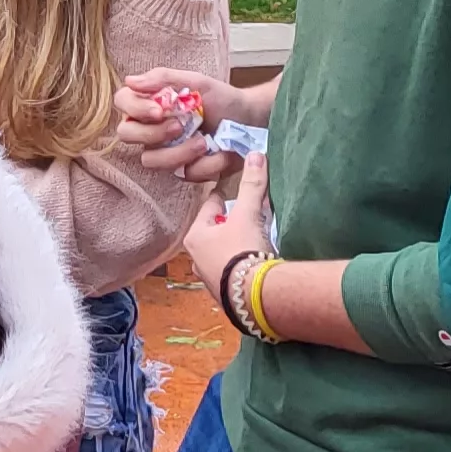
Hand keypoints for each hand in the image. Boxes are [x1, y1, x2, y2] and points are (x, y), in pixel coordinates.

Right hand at [125, 67, 258, 170]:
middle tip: (179, 126)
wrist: (251, 120)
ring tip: (204, 142)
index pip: (123, 102)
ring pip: (151, 159)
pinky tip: (219, 153)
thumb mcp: (196, 81)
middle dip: (152, 133)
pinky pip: (184, 173)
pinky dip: (205, 164)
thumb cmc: (222, 98)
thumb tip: (130, 80)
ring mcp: (166, 151)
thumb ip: (164, 78)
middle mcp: (152, 128)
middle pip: (127, 134)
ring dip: (178, 152)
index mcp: (151, 104)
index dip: (135, 107)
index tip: (159, 109)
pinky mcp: (186, 170)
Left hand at [181, 155, 272, 293]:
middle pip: (215, 232)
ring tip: (253, 241)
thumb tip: (255, 155)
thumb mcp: (248, 214)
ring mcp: (210, 279)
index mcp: (195, 236)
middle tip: (248, 218)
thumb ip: (252, 185)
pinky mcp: (225, 294)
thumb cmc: (243, 250)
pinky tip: (254, 264)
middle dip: (230, 225)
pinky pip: (232, 272)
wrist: (255, 295)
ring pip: (222, 254)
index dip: (225, 200)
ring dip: (235, 247)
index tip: (235, 196)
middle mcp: (196, 259)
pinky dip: (241, 266)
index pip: (210, 208)